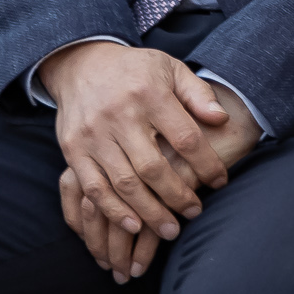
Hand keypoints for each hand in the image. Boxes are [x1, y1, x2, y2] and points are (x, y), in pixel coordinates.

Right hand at [37, 43, 234, 273]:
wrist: (82, 64)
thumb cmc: (136, 71)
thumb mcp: (171, 69)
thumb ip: (198, 94)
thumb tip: (222, 119)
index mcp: (150, 94)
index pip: (185, 137)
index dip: (206, 163)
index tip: (221, 181)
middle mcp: (120, 115)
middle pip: (152, 167)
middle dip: (177, 196)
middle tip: (194, 213)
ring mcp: (93, 134)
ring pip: (123, 183)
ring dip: (148, 212)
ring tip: (169, 230)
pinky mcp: (72, 149)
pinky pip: (93, 187)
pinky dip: (112, 210)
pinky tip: (132, 225)